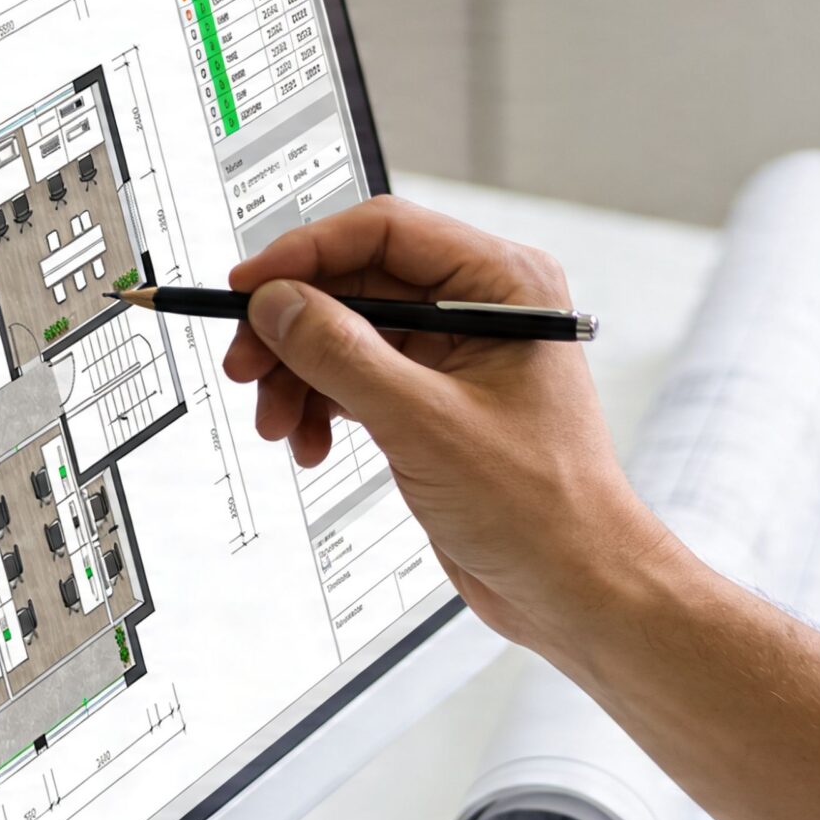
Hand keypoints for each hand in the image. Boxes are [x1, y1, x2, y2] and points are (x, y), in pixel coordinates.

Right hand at [221, 196, 674, 647]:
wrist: (573, 586)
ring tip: (278, 424)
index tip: (248, 286)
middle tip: (246, 365)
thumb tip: (278, 304)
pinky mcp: (435, 401)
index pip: (385, 233)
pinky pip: (358, 378)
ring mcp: (457, 355)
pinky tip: (309, 444)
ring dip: (300, 375)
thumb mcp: (425, 424)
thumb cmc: (543, 508)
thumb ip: (343, 355)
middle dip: (294, 327)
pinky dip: (323, 405)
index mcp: (504, 285)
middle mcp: (482, 307)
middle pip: (357, 283)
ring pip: (348, 333)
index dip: (306, 254)